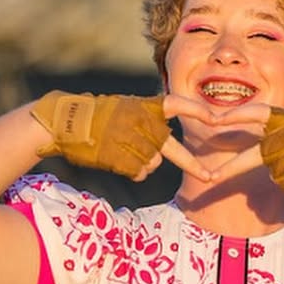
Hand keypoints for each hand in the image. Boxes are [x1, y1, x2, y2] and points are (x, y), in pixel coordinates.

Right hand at [29, 91, 212, 183]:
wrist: (67, 123)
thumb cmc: (97, 116)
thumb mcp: (126, 108)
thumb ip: (148, 120)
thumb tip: (165, 143)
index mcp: (145, 106)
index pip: (177, 105)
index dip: (197, 111)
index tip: (217, 120)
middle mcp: (143, 124)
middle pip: (173, 151)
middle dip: (193, 166)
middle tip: (209, 178)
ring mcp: (133, 143)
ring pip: (153, 164)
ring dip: (143, 163)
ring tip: (120, 149)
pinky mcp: (123, 160)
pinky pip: (139, 173)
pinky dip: (131, 171)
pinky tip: (115, 158)